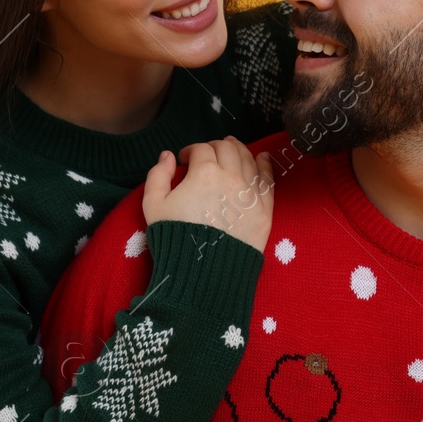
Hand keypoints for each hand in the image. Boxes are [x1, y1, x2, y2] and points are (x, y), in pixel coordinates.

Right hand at [141, 136, 275, 253]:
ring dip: (238, 150)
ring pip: (249, 159)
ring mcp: (251, 194)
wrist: (203, 275)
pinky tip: (263, 157)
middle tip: (208, 153)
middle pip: (228, 148)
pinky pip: (268, 180)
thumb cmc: (176, 239)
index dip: (191, 150)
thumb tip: (168, 156)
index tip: (185, 160)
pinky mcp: (264, 211)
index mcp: (204, 173)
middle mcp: (231, 178)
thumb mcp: (153, 206)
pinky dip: (265, 165)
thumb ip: (158, 175)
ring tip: (232, 150)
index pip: (201, 149)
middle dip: (215, 146)